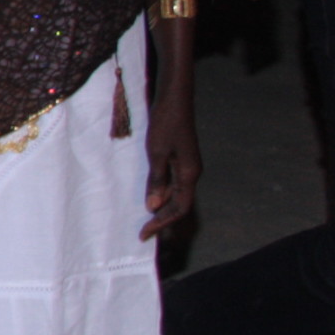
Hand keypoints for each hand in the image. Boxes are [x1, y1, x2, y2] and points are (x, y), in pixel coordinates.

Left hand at [142, 89, 201, 240]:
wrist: (174, 100)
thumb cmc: (165, 124)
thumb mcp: (156, 153)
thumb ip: (156, 180)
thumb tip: (153, 207)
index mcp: (189, 174)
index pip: (179, 208)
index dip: (162, 223)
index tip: (144, 234)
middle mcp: (191, 173)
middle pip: (180, 205)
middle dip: (162, 221)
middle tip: (143, 232)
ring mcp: (187, 166)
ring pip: (177, 196)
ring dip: (162, 210)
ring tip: (145, 221)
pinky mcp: (180, 159)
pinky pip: (173, 184)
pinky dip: (162, 195)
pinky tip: (150, 197)